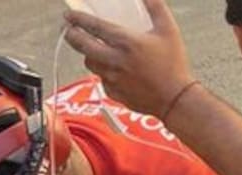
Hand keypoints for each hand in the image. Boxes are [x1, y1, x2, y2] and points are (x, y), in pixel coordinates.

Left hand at [63, 0, 195, 117]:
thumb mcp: (168, 30)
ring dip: (88, 53)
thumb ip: (155, 7)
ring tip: (92, 48)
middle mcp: (114, 60)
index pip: (94, 27)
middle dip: (70, 35)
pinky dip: (102, 71)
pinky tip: (112, 68)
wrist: (174, 99)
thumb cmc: (173, 64)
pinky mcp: (112, 92)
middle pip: (82, 46)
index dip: (78, 19)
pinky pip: (101, 78)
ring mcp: (111, 78)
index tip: (68, 15)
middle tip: (67, 29)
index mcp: (126, 42)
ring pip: (90, 63)